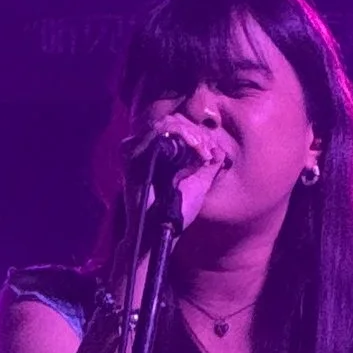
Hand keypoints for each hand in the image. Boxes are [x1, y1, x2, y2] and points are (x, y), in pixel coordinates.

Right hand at [133, 105, 232, 224]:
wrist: (161, 231)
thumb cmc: (177, 212)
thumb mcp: (199, 185)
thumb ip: (208, 166)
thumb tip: (219, 149)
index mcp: (161, 156)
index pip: (180, 128)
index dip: (200, 135)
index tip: (212, 153)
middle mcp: (148, 150)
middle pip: (174, 121)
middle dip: (197, 133)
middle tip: (208, 152)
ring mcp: (139, 152)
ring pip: (167, 123)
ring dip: (190, 133)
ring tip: (203, 151)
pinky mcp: (134, 157)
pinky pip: (155, 132)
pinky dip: (179, 134)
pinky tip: (194, 148)